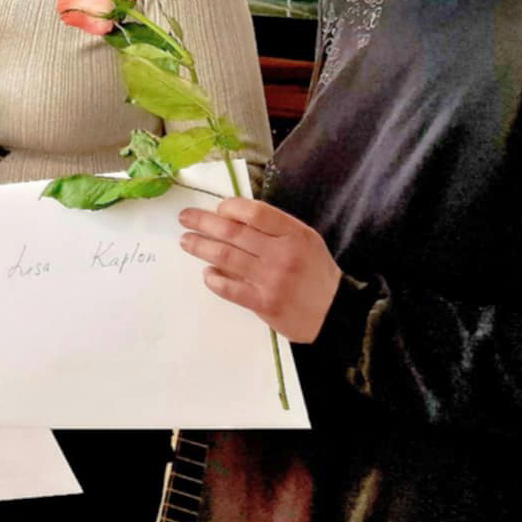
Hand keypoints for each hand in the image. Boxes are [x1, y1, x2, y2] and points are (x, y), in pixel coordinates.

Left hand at [179, 198, 339, 342]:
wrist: (336, 314)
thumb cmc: (316, 274)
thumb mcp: (306, 242)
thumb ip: (275, 229)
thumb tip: (232, 218)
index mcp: (295, 234)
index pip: (255, 212)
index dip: (231, 207)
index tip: (218, 208)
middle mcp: (283, 254)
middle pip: (233, 232)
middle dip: (203, 222)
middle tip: (184, 218)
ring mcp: (272, 280)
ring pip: (226, 257)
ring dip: (201, 247)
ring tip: (186, 241)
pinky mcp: (264, 303)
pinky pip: (229, 287)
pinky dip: (213, 278)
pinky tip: (206, 272)